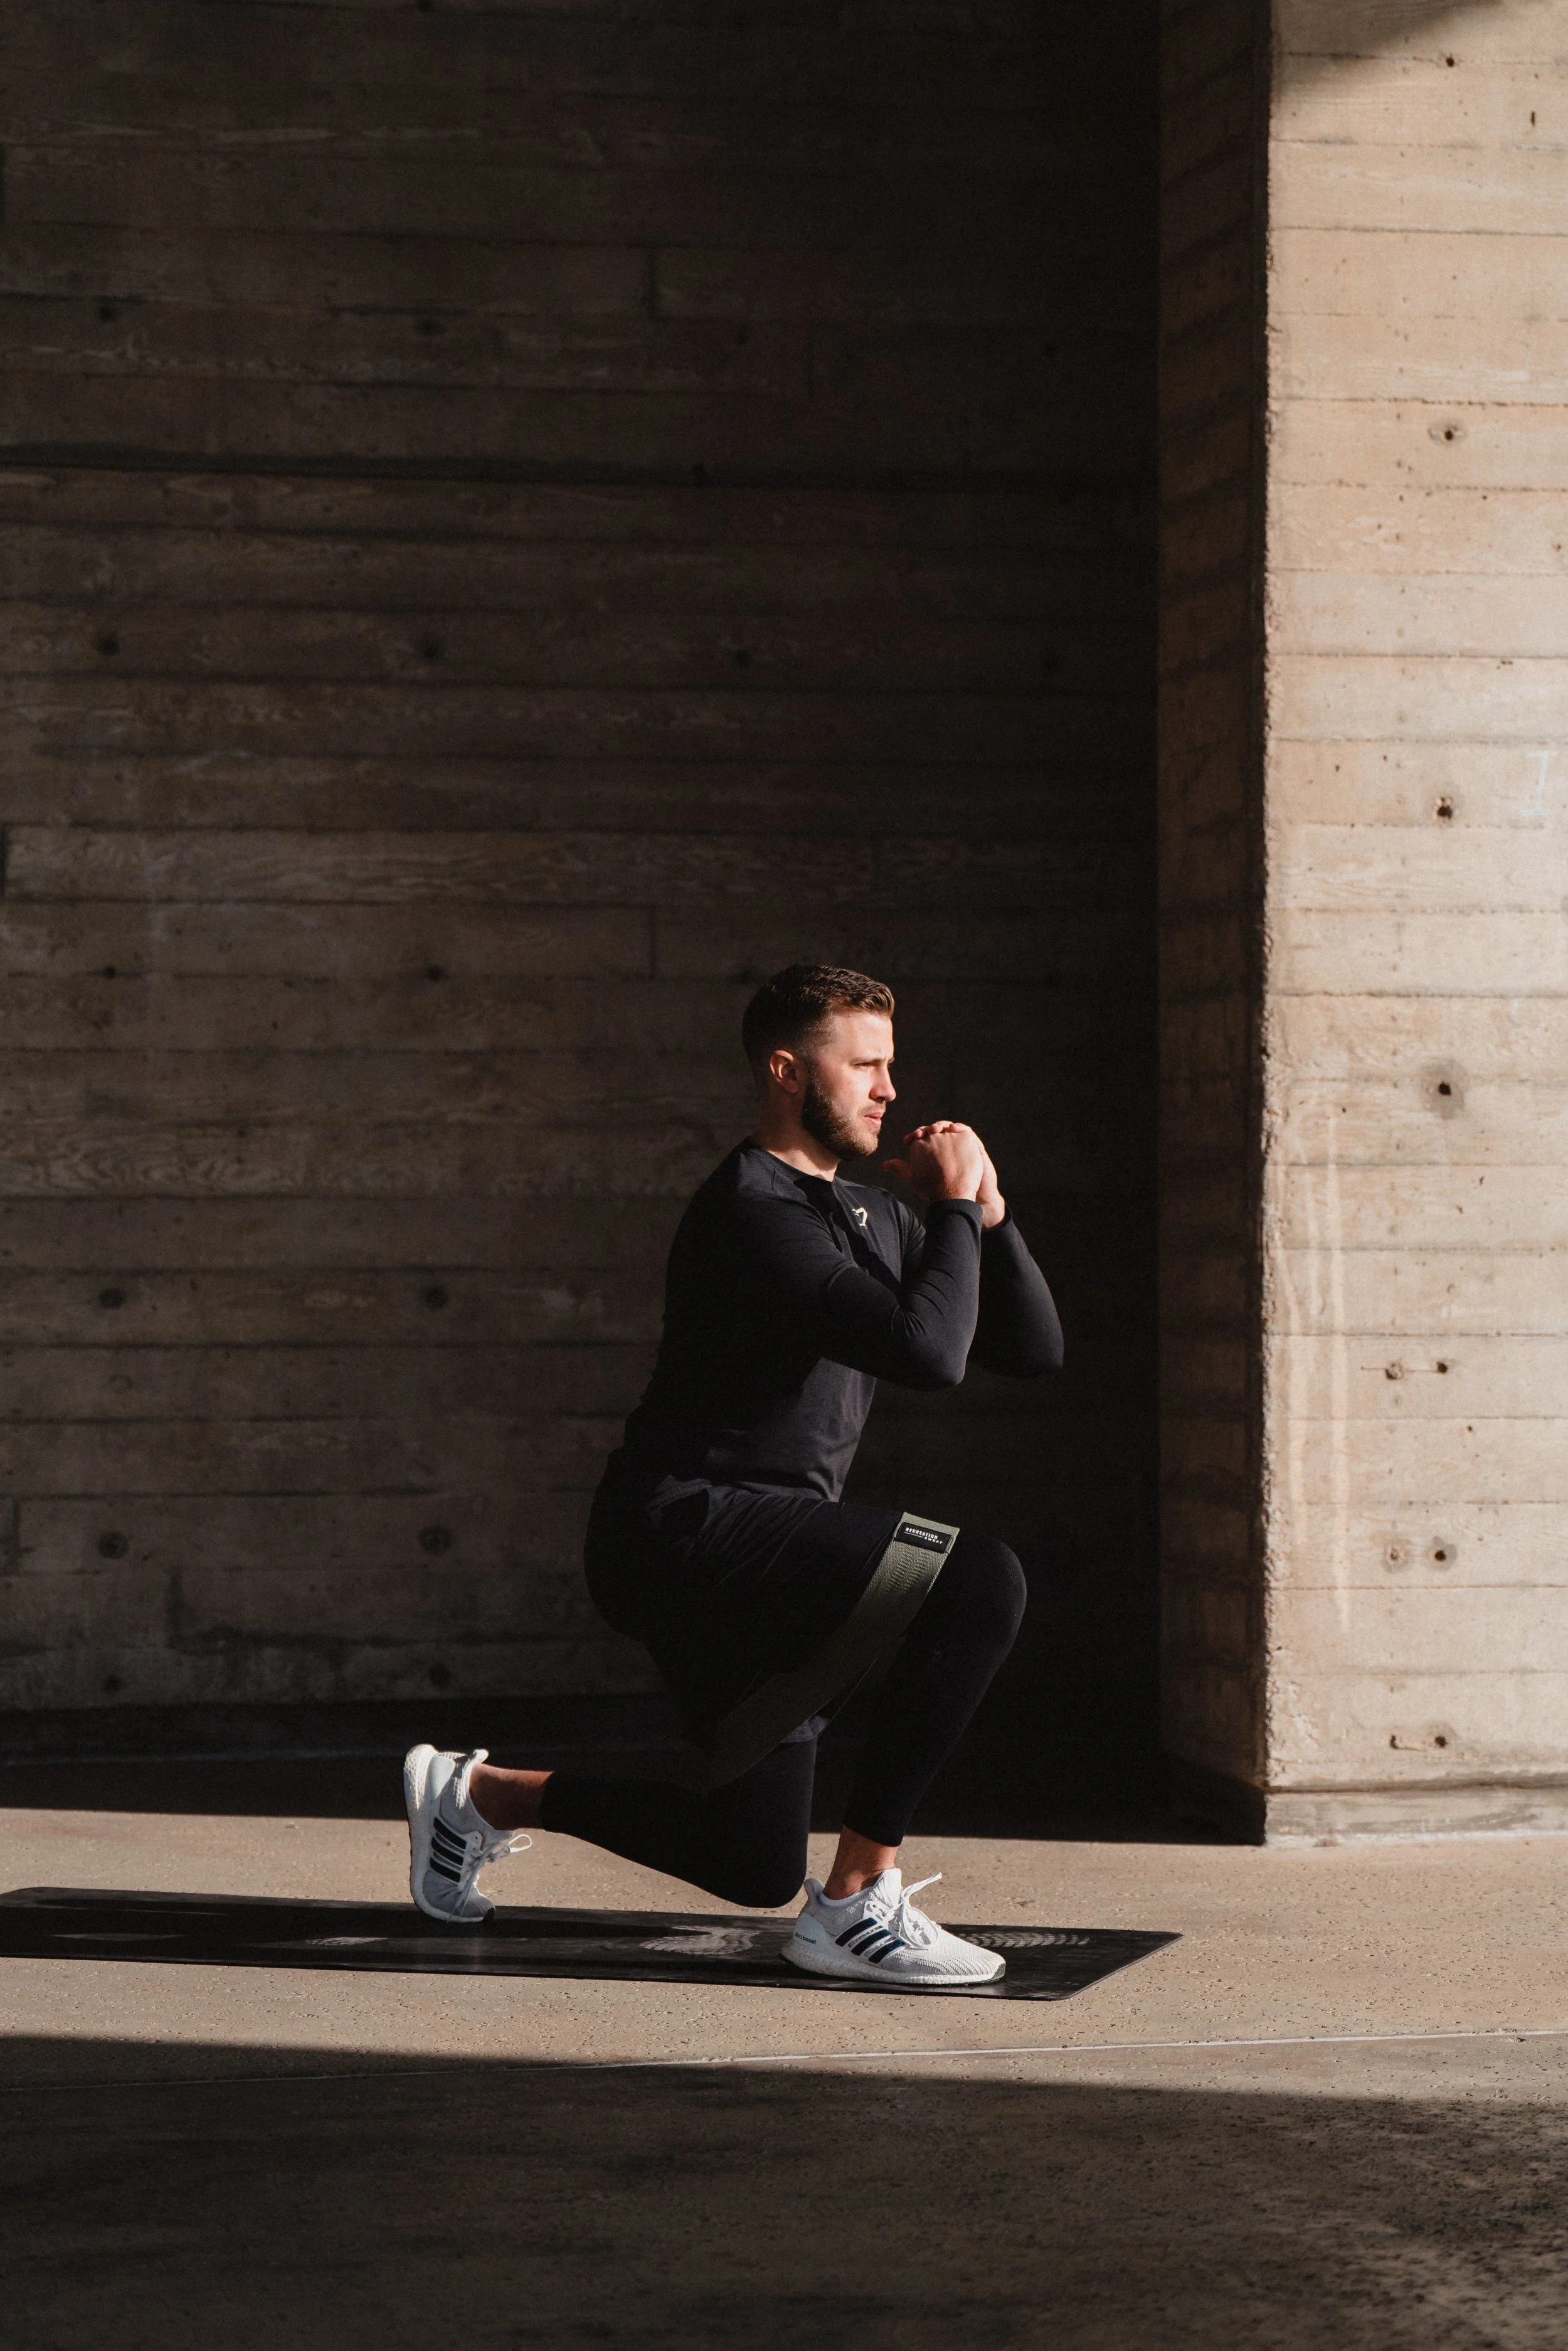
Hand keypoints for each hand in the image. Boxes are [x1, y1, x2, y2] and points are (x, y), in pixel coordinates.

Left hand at [888, 1122, 1005, 1227]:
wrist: (961, 1198)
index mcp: (931, 1149)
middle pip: (935, 1129)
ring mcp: (958, 1143)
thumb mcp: (918, 1180)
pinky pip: (967, 1132)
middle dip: (928, 1128)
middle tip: (921, 1133)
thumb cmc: (939, 1191)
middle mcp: (944, 1144)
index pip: (922, 1135)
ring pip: (950, 1128)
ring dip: (943, 1125)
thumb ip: (903, 1170)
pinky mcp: (972, 1145)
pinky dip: (960, 1128)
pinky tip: (954, 1130)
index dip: (914, 1135)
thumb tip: (884, 1165)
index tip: (907, 1140)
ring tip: (936, 1130)